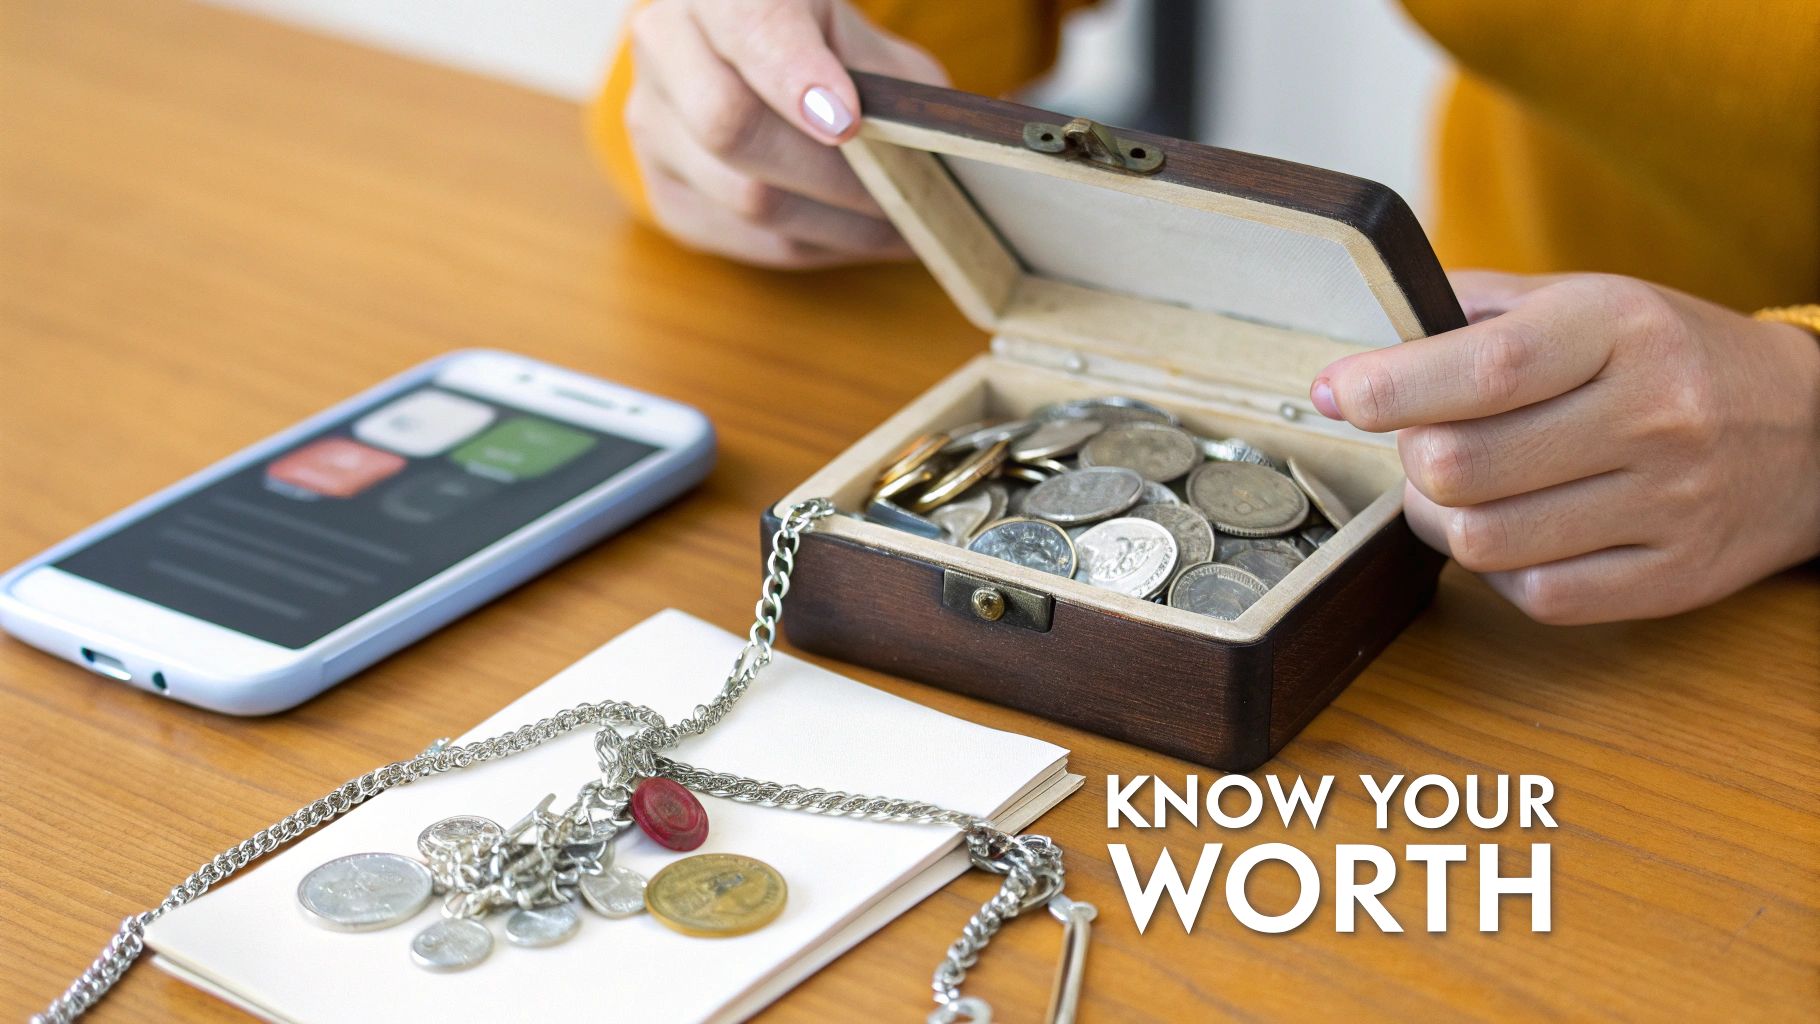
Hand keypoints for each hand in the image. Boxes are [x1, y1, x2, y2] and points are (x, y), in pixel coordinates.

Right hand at [623, 0, 944, 268]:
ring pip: (745, 197)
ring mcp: (652, 123)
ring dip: (839, 224)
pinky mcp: (665, 192)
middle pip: (732, 126)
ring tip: (905, 225)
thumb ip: (882, 79)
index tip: (849, 121)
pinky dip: (819, 245)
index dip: (796, 77)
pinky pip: (748, 239)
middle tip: (906, 194)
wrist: (750, 59)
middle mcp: (665, 44)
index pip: (750, 28)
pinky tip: (862, 235)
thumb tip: (924, 150)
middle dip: (834, 173)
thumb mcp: (858, 36)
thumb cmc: (821, 41)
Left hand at [1310, 271, 1819, 623]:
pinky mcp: (1670, 580)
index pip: (1484, 368)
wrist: (1812, 431)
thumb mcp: (1587, 299)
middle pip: (1459, 465)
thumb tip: (1368, 339)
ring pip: (1481, 540)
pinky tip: (1518, 530)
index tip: (1337, 392)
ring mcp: (1668, 505)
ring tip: (1464, 487)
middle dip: (1412, 456)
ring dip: (1443, 517)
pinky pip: (1533, 594)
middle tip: (1423, 440)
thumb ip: (1476, 310)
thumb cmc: (1669, 357)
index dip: (1388, 387)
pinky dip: (1499, 568)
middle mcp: (1654, 415)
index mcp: (1622, 328)